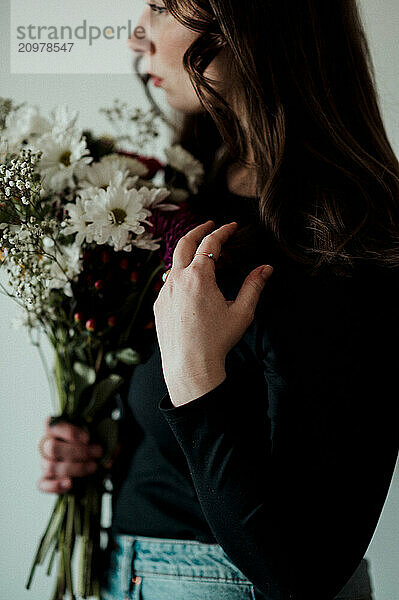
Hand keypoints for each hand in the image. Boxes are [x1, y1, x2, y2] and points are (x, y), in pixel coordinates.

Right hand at [37, 417, 107, 493]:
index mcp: (56, 428)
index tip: (87, 438)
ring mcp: (45, 462)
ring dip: (74, 468)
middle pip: (52, 448)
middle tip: (97, 452)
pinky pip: (42, 484)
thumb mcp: (100, 435)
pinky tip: (70, 483)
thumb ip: (107, 440)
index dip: (69, 432)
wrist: (90, 458)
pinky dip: (55, 485)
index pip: (53, 425)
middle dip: (77, 451)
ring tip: (93, 467)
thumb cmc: (91, 442)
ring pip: (50, 466)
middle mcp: (47, 444)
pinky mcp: (45, 479)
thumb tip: (113, 452)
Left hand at [153, 220, 272, 405]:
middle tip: (210, 224)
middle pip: (184, 242)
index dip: (223, 231)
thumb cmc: (217, 341)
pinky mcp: (159, 304)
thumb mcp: (242, 312)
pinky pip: (168, 282)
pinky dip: (178, 273)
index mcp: (199, 276)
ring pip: (174, 262)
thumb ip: (254, 286)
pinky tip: (188, 282)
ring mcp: (165, 291)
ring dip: (186, 252)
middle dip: (198, 229)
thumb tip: (266, 268)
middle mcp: (178, 279)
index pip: (211, 242)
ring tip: (198, 252)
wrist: (190, 366)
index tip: (231, 226)